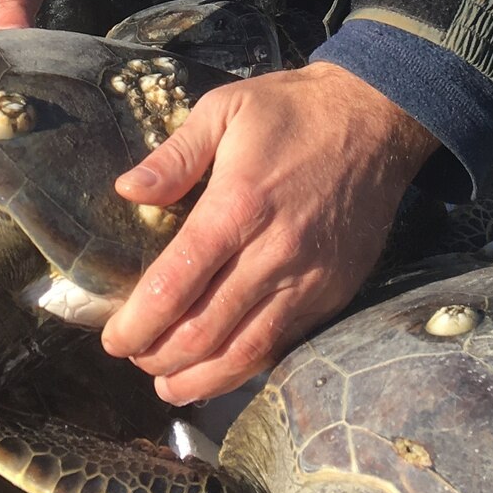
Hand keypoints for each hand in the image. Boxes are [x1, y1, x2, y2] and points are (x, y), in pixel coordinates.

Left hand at [99, 62, 438, 403]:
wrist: (378, 118)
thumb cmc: (295, 110)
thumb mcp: (226, 108)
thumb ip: (175, 155)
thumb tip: (127, 191)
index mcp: (238, 204)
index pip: (176, 283)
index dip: (138, 322)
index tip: (113, 338)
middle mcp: (274, 252)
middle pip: (205, 330)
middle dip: (160, 356)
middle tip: (135, 357)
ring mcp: (309, 278)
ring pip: (246, 352)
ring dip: (200, 378)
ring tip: (169, 384)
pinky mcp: (334, 292)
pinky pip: (285, 343)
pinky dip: (247, 366)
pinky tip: (221, 370)